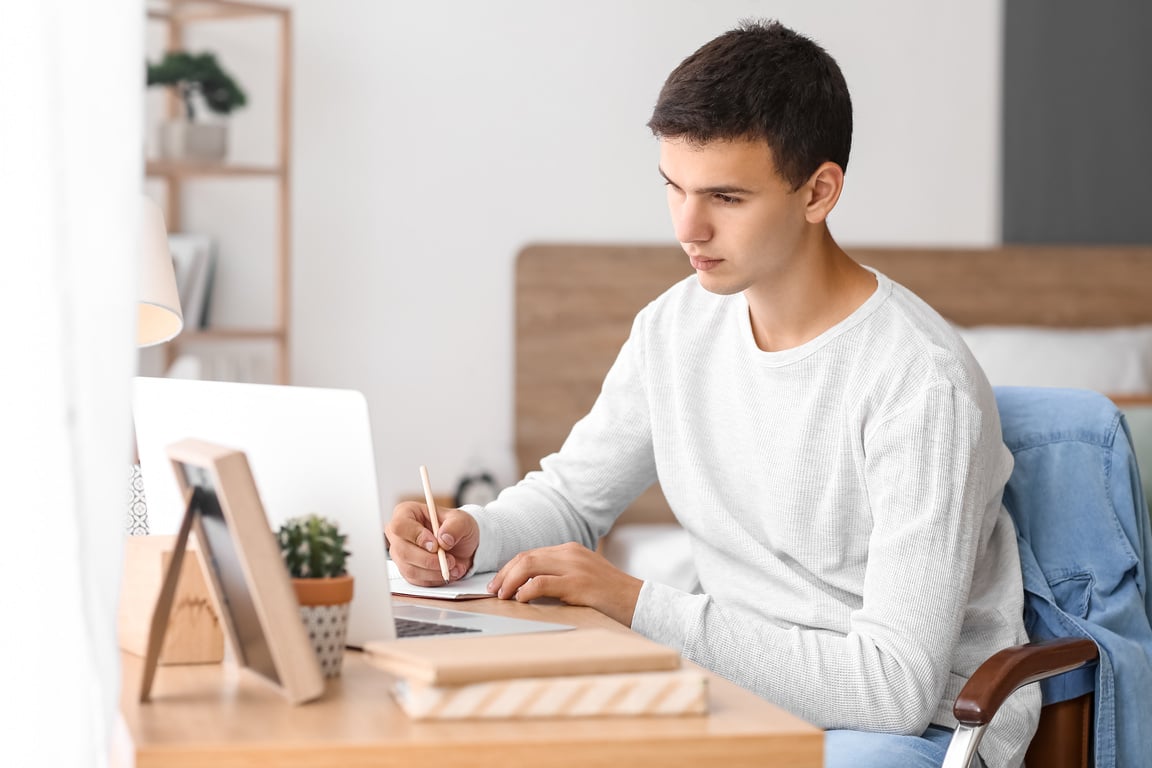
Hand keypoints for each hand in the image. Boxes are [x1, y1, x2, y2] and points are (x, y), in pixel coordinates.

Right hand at [385, 501, 479, 585]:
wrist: (462, 545)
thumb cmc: (456, 528)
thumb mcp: (462, 520)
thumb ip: (454, 526)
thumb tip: (443, 539)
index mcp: (407, 513)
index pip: (400, 525)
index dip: (417, 536)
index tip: (435, 545)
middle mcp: (398, 534)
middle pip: (402, 551)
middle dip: (429, 560)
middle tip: (449, 560)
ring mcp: (400, 553)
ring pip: (410, 569)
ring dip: (434, 571)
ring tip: (452, 565)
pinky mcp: (406, 570)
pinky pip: (416, 580)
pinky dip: (434, 579)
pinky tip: (446, 571)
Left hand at [487, 542, 642, 626]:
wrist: (638, 601)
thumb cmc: (609, 596)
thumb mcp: (582, 579)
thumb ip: (560, 577)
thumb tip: (528, 589)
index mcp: (571, 550)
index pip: (531, 553)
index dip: (510, 568)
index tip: (498, 582)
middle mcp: (571, 554)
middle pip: (526, 557)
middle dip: (505, 573)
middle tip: (493, 590)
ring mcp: (575, 567)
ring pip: (530, 565)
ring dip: (510, 581)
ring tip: (502, 596)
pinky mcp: (579, 584)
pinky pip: (543, 583)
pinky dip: (526, 591)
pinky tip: (520, 600)